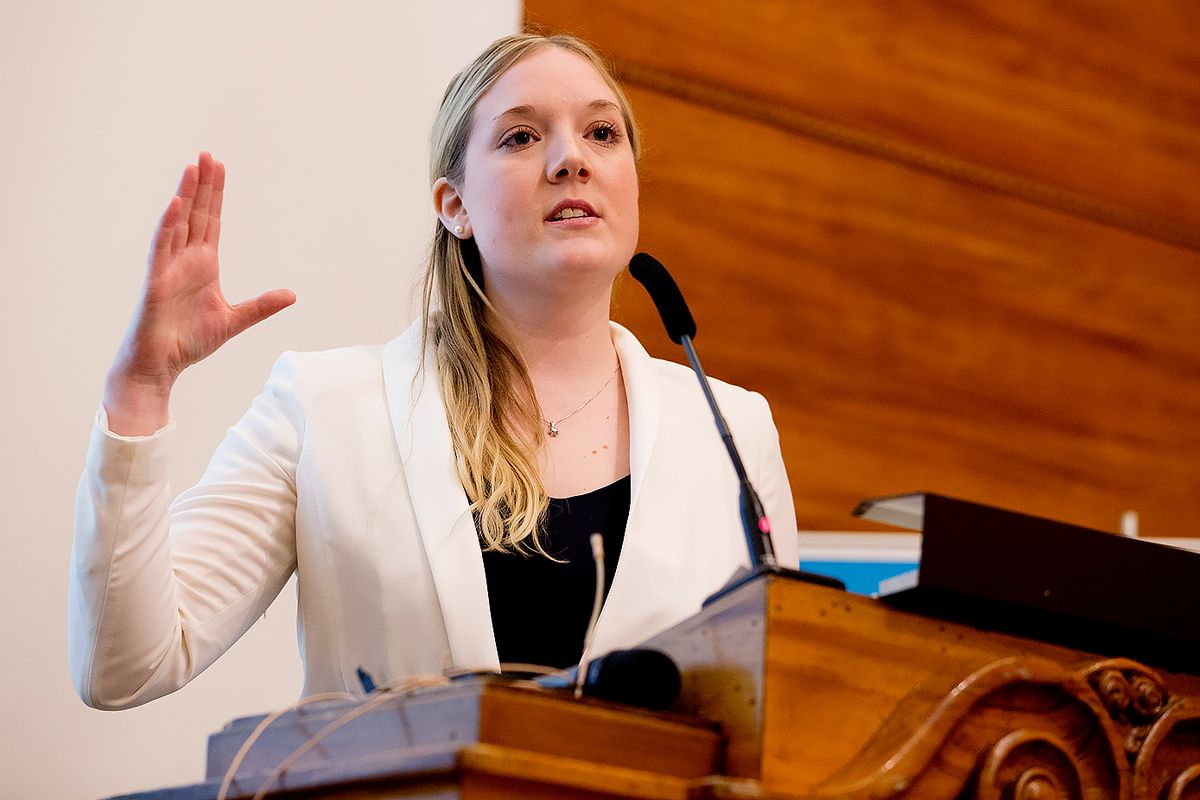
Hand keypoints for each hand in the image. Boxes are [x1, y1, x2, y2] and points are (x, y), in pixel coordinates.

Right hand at [104, 153, 295, 433]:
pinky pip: (161, 248)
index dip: (215, 195)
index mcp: (204, 265)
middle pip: (196, 215)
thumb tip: (292, 295)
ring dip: (185, 196)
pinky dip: (168, 226)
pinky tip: (175, 205)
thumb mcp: (234, 320)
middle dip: (203, 186)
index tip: (219, 168)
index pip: (211, 222)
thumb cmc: (190, 341)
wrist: (162, 365)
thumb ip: (261, 306)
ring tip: (192, 168)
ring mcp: (168, 267)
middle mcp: (185, 260)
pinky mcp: (156, 281)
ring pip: (178, 223)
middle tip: (207, 155)